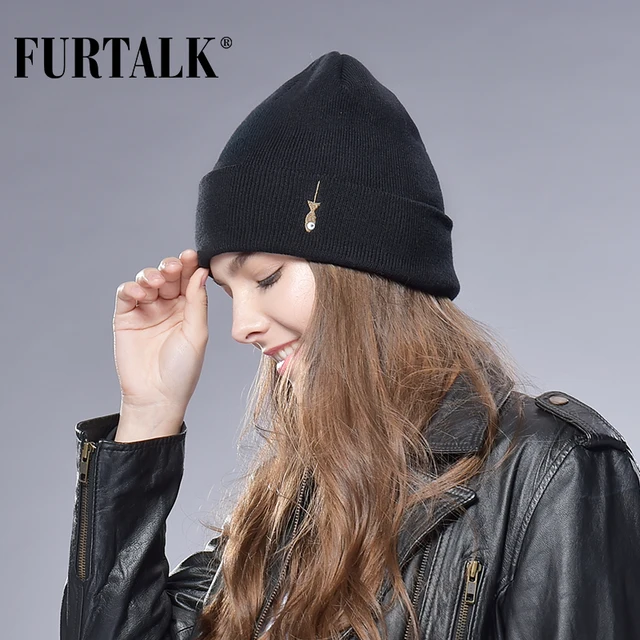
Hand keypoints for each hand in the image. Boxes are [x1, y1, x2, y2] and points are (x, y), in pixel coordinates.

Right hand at [112, 249, 209, 437]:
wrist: (156, 396)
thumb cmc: (182, 369)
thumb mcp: (196, 334)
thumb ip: (198, 302)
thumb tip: (201, 272)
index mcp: (189, 309)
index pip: (189, 280)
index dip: (189, 266)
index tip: (191, 255)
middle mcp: (168, 307)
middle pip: (168, 276)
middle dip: (170, 267)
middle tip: (173, 267)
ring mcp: (146, 311)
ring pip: (147, 281)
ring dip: (151, 275)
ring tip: (156, 282)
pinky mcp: (126, 318)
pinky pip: (126, 295)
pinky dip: (132, 288)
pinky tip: (141, 293)